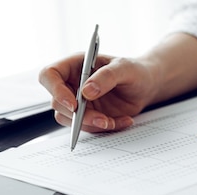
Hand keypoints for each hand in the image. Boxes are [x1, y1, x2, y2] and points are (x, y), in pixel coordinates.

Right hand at [39, 53, 158, 132]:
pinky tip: (122, 120)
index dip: (55, 90)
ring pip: (69, 119)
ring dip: (91, 124)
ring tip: (113, 120)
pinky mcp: (88, 116)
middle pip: (58, 103)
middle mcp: (72, 84)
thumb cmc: (135, 71)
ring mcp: (78, 102)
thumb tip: (86, 92)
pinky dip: (104, 128)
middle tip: (103, 119)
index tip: (73, 104)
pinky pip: (87, 127)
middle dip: (79, 115)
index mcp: (75, 65)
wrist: (147, 86)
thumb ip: (106, 76)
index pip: (49, 75)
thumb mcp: (125, 68)